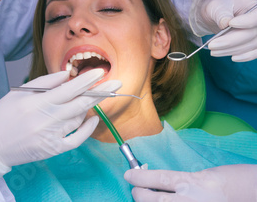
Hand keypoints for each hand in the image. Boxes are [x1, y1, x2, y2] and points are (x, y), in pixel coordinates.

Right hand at [0, 68, 120, 176]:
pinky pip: (76, 140)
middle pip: (81, 103)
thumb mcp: (20, 92)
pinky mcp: (52, 150)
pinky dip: (86, 129)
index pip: (70, 89)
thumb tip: (68, 75)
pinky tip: (92, 119)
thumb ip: (46, 83)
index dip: (87, 80)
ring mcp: (50, 137)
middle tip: (117, 82)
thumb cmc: (2, 114)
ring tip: (92, 97)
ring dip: (89, 106)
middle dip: (101, 91)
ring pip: (79, 118)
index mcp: (37, 102)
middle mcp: (46, 120)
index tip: (101, 71)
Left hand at [124, 164, 256, 200]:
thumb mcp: (206, 175)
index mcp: (191, 182)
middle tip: (135, 189)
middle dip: (139, 194)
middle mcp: (187, 200)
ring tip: (143, 198)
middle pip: (152, 200)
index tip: (128, 174)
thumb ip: (186, 182)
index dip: (139, 177)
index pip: (156, 178)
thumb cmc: (234, 181)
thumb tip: (170, 184)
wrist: (253, 194)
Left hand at [189, 0, 256, 60]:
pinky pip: (254, 52)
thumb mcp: (216, 5)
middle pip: (253, 34)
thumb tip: (225, 24)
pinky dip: (244, 56)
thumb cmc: (217, 7)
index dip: (247, 22)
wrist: (215, 14)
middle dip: (231, 41)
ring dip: (232, 50)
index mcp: (252, 5)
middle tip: (212, 45)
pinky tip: (232, 57)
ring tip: (214, 50)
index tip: (231, 23)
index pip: (256, 16)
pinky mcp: (254, 42)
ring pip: (252, 45)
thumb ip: (221, 14)